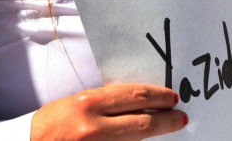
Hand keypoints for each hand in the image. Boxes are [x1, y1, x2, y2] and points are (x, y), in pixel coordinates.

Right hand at [31, 83, 186, 140]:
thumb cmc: (51, 123)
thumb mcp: (78, 103)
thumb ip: (106, 102)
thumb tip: (139, 101)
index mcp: (88, 104)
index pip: (134, 97)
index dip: (158, 97)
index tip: (173, 98)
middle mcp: (92, 127)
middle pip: (142, 123)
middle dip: (166, 120)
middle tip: (181, 117)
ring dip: (154, 135)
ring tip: (169, 128)